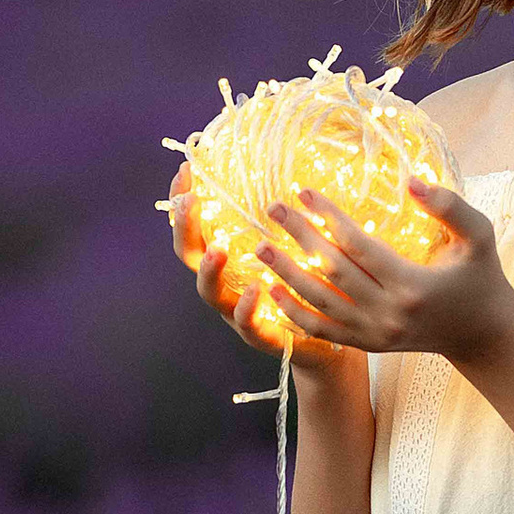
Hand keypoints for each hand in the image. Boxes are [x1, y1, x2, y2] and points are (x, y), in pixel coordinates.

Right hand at [169, 163, 345, 368]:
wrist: (329, 344)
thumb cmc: (310, 288)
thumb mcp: (293, 248)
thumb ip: (285, 218)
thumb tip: (291, 169)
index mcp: (229, 261)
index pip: (197, 227)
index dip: (185, 202)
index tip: (186, 170)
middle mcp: (225, 285)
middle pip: (191, 256)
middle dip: (185, 228)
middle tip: (190, 202)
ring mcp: (238, 313)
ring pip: (211, 292)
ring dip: (210, 270)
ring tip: (218, 250)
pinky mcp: (263, 337)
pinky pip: (248, 325)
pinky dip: (248, 308)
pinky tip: (256, 290)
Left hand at [252, 178, 513, 363]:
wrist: (482, 333)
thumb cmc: (481, 276)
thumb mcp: (479, 237)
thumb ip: (449, 207)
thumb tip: (412, 180)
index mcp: (412, 285)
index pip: (358, 245)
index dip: (327, 217)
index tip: (303, 192)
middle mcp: (389, 314)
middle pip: (332, 271)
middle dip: (299, 238)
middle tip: (272, 209)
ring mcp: (376, 334)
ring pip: (320, 303)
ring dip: (287, 274)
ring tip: (260, 247)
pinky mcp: (369, 345)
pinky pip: (323, 330)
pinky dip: (294, 311)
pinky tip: (271, 289)